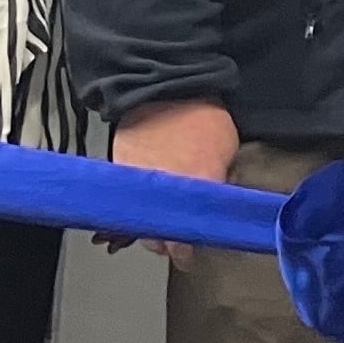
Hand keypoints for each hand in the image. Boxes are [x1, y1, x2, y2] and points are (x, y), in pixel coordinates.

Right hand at [108, 102, 242, 264]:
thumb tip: (216, 200)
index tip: (186, 256)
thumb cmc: (201, 114)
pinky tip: (141, 199)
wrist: (165, 85)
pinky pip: (123, 196)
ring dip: (146, 223)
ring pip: (135, 219)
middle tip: (175, 238)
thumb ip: (219, 181)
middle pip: (154, 235)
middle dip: (164, 240)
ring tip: (157, 219)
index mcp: (192, 191)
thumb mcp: (226, 149)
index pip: (181, 242)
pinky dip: (131, 201)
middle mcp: (160, 194)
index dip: (182, 252)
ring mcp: (135, 183)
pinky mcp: (118, 169)